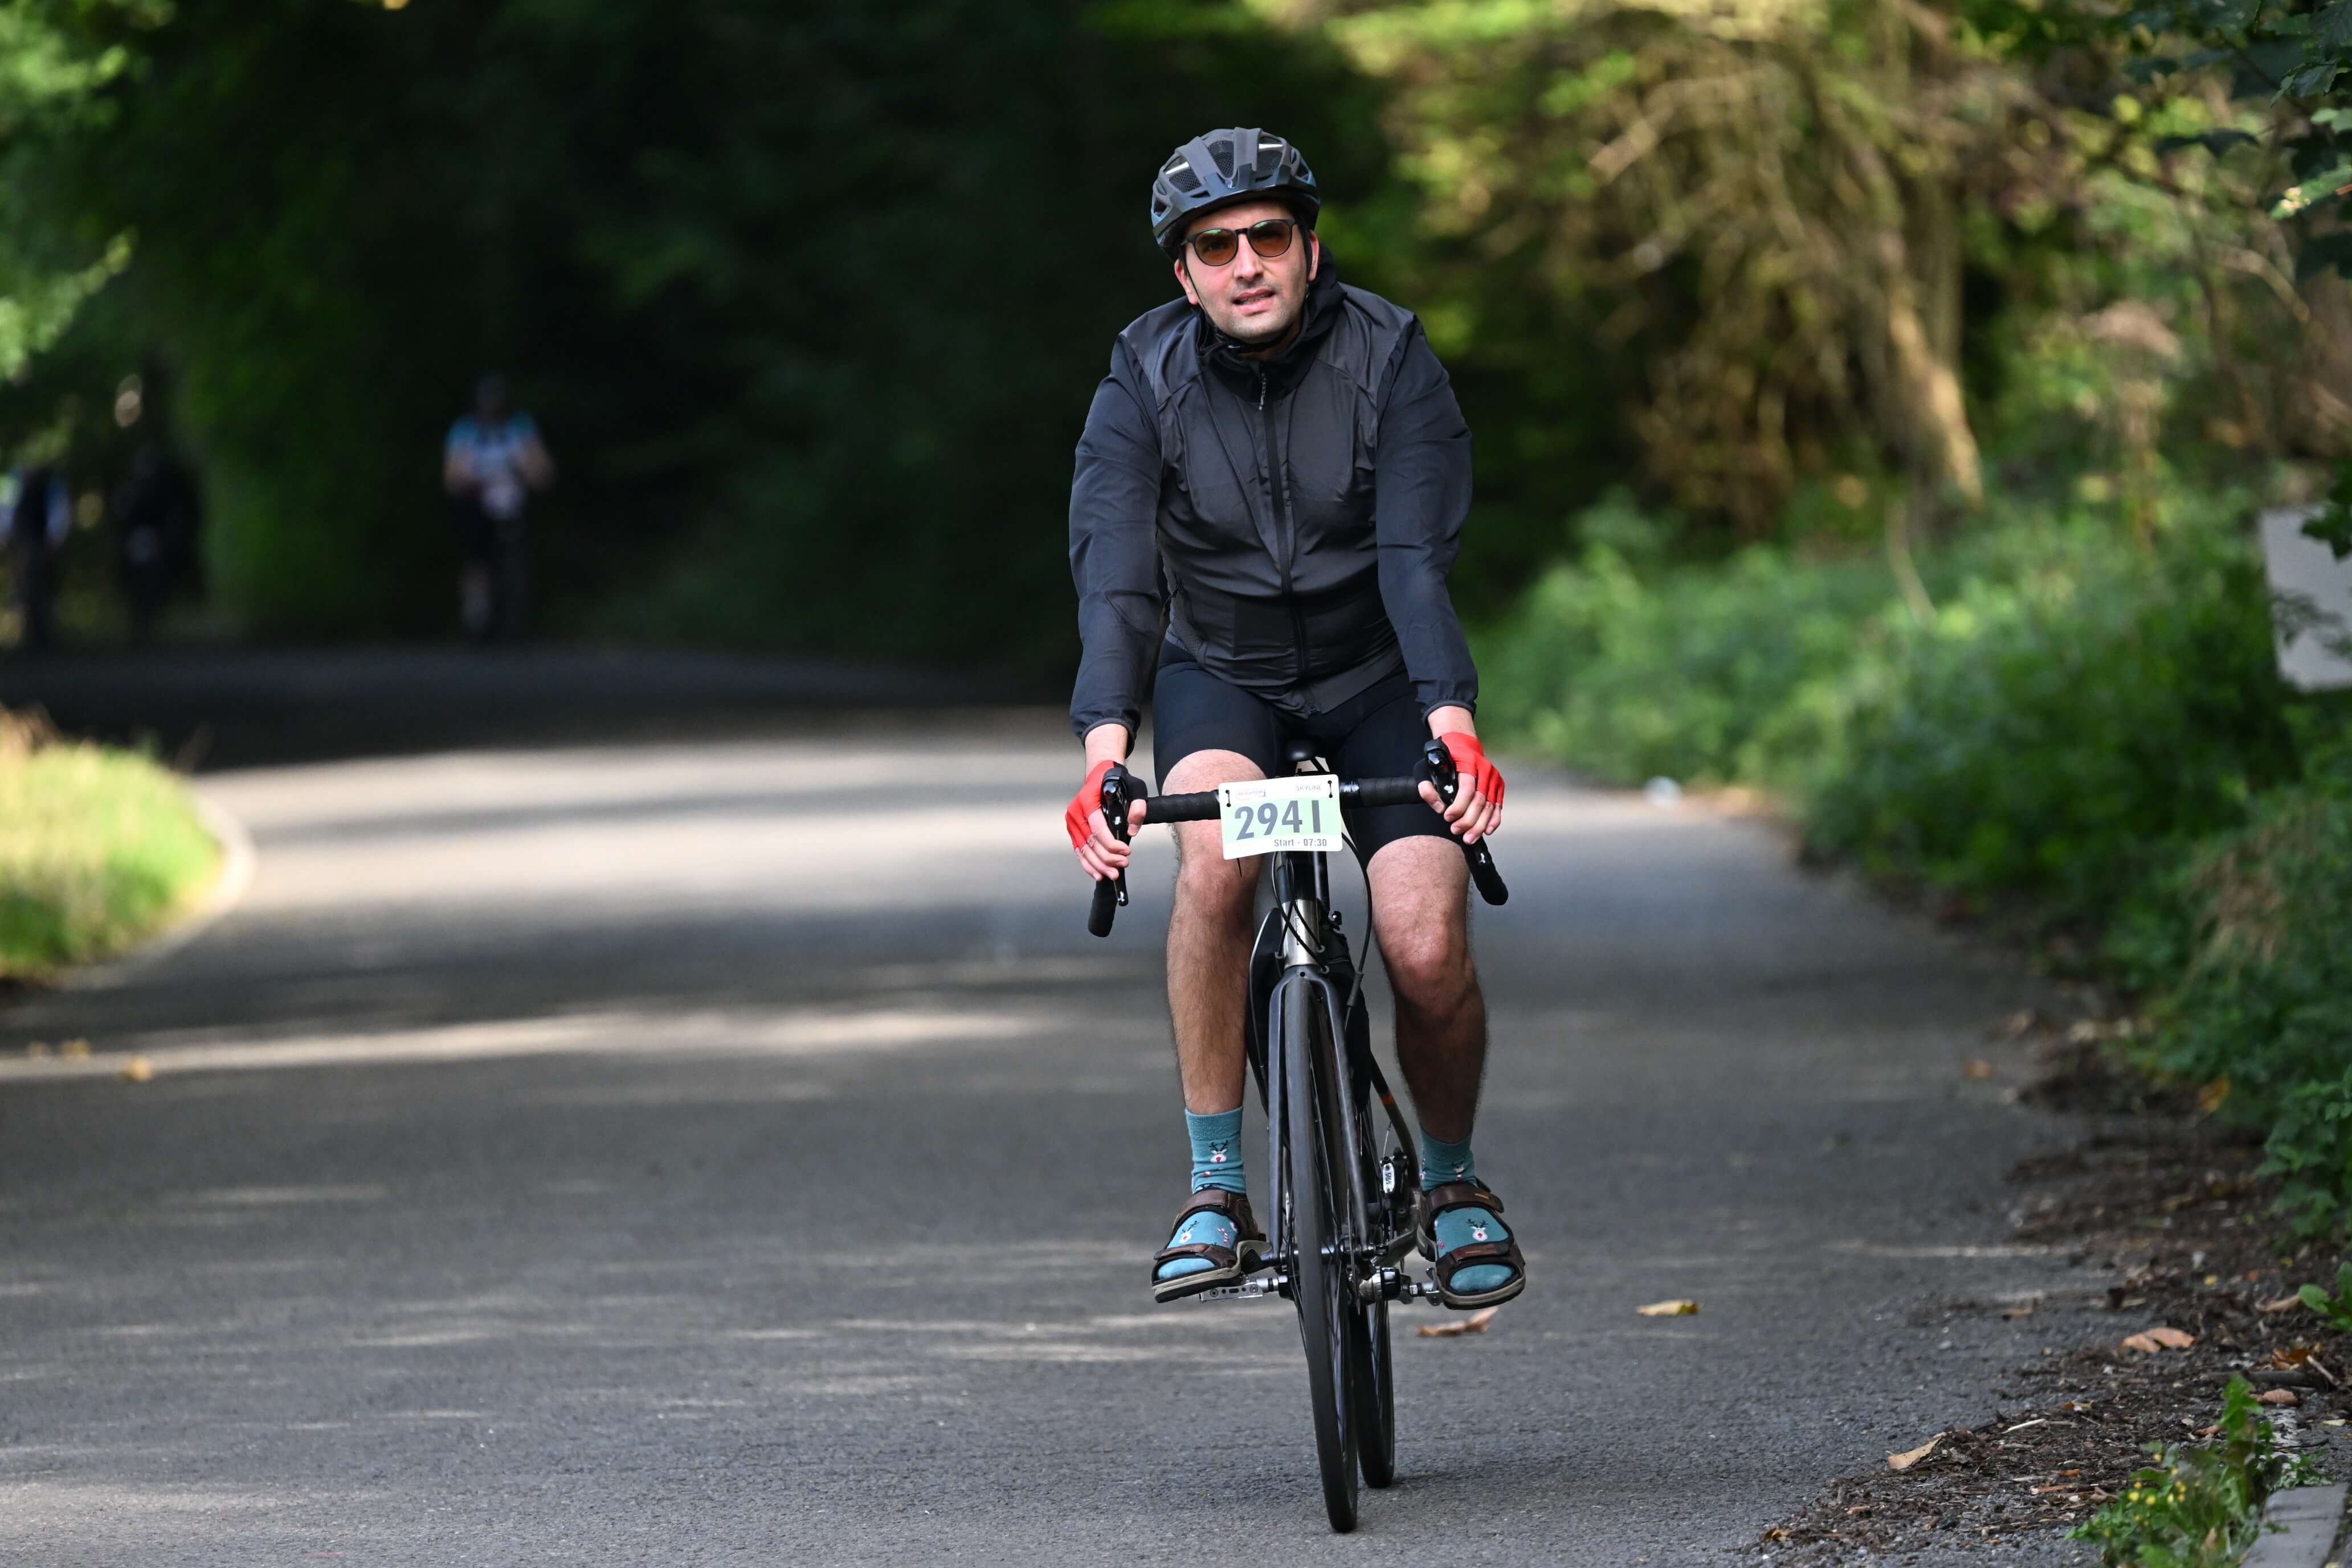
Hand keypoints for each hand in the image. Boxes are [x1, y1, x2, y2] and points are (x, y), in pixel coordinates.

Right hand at [1066, 759, 1135, 881]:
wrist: (1100, 774)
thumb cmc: (1115, 780)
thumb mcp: (1134, 787)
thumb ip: (1137, 806)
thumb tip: (1133, 829)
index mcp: (1087, 801)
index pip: (1098, 828)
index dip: (1111, 843)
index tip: (1126, 851)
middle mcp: (1076, 812)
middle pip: (1090, 842)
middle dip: (1107, 858)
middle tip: (1123, 864)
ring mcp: (1072, 822)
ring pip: (1084, 849)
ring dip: (1098, 865)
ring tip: (1113, 874)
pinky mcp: (1074, 830)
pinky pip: (1079, 850)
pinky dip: (1088, 863)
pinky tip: (1098, 873)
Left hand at [1418, 730, 1503, 844]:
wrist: (1462, 744)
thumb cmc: (1444, 758)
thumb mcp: (1427, 768)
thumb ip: (1427, 788)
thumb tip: (1439, 808)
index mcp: (1468, 763)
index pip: (1467, 787)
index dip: (1459, 806)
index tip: (1448, 817)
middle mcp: (1485, 770)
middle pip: (1480, 800)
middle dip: (1468, 820)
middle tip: (1456, 831)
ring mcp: (1494, 778)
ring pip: (1490, 806)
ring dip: (1480, 825)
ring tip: (1469, 838)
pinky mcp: (1498, 785)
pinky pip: (1498, 805)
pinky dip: (1494, 820)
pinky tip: (1487, 831)